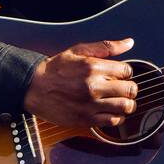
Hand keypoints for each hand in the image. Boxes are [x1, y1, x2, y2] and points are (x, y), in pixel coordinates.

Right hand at [23, 37, 137, 129]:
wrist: (33, 87)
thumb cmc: (55, 69)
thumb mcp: (78, 51)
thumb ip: (105, 47)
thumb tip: (129, 42)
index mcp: (93, 67)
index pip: (127, 71)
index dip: (125, 73)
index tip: (119, 76)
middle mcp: (94, 86)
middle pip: (130, 90)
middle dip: (129, 89)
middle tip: (122, 89)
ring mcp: (91, 104)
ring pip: (125, 107)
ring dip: (126, 104)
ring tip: (119, 101)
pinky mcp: (86, 119)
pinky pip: (113, 121)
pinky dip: (117, 117)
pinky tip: (110, 111)